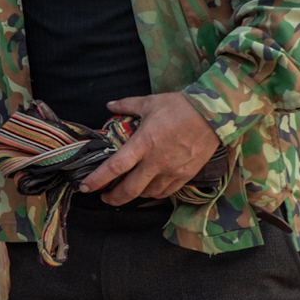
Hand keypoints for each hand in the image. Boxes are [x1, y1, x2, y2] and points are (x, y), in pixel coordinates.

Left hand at [81, 93, 220, 203]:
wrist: (215, 115)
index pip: (115, 168)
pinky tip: (147, 189)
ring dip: (133, 195)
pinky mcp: (185, 176)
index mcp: (143, 144)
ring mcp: (172, 171)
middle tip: (103, 196)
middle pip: (129, 190)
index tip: (85, 187)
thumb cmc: (180, 107)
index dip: (97, 180)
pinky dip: (152, 194)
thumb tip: (109, 105)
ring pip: (147, 194)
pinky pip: (165, 192)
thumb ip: (126, 105)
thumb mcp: (150, 102)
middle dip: (112, 197)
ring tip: (125, 190)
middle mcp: (156, 162)